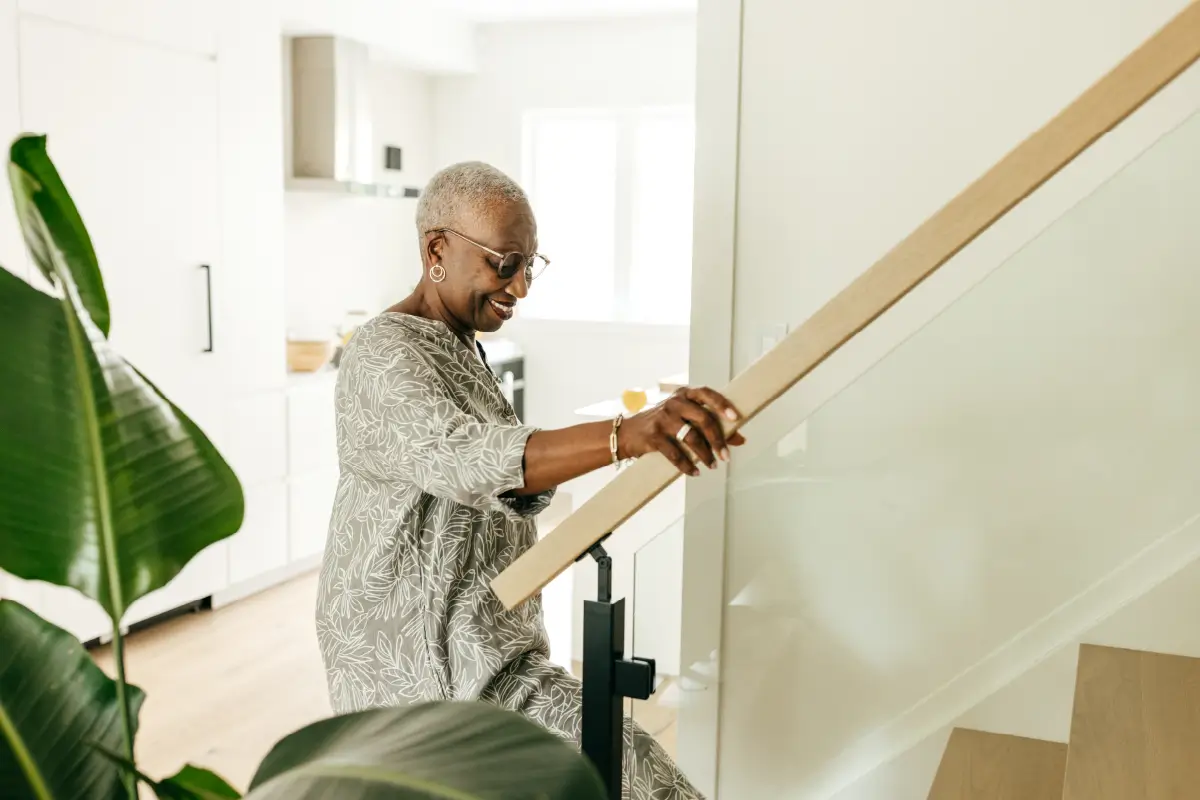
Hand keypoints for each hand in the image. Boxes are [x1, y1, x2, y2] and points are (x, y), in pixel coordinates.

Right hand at [619, 387, 746, 475]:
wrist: (628, 434)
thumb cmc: (664, 425)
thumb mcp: (685, 419)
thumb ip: (712, 426)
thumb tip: (741, 439)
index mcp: (684, 395)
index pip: (706, 394)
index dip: (722, 404)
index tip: (735, 417)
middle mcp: (674, 403)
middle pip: (703, 419)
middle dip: (717, 440)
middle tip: (726, 456)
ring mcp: (663, 419)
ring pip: (691, 437)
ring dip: (705, 455)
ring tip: (712, 465)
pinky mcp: (654, 436)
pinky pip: (675, 453)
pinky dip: (687, 465)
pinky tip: (694, 472)